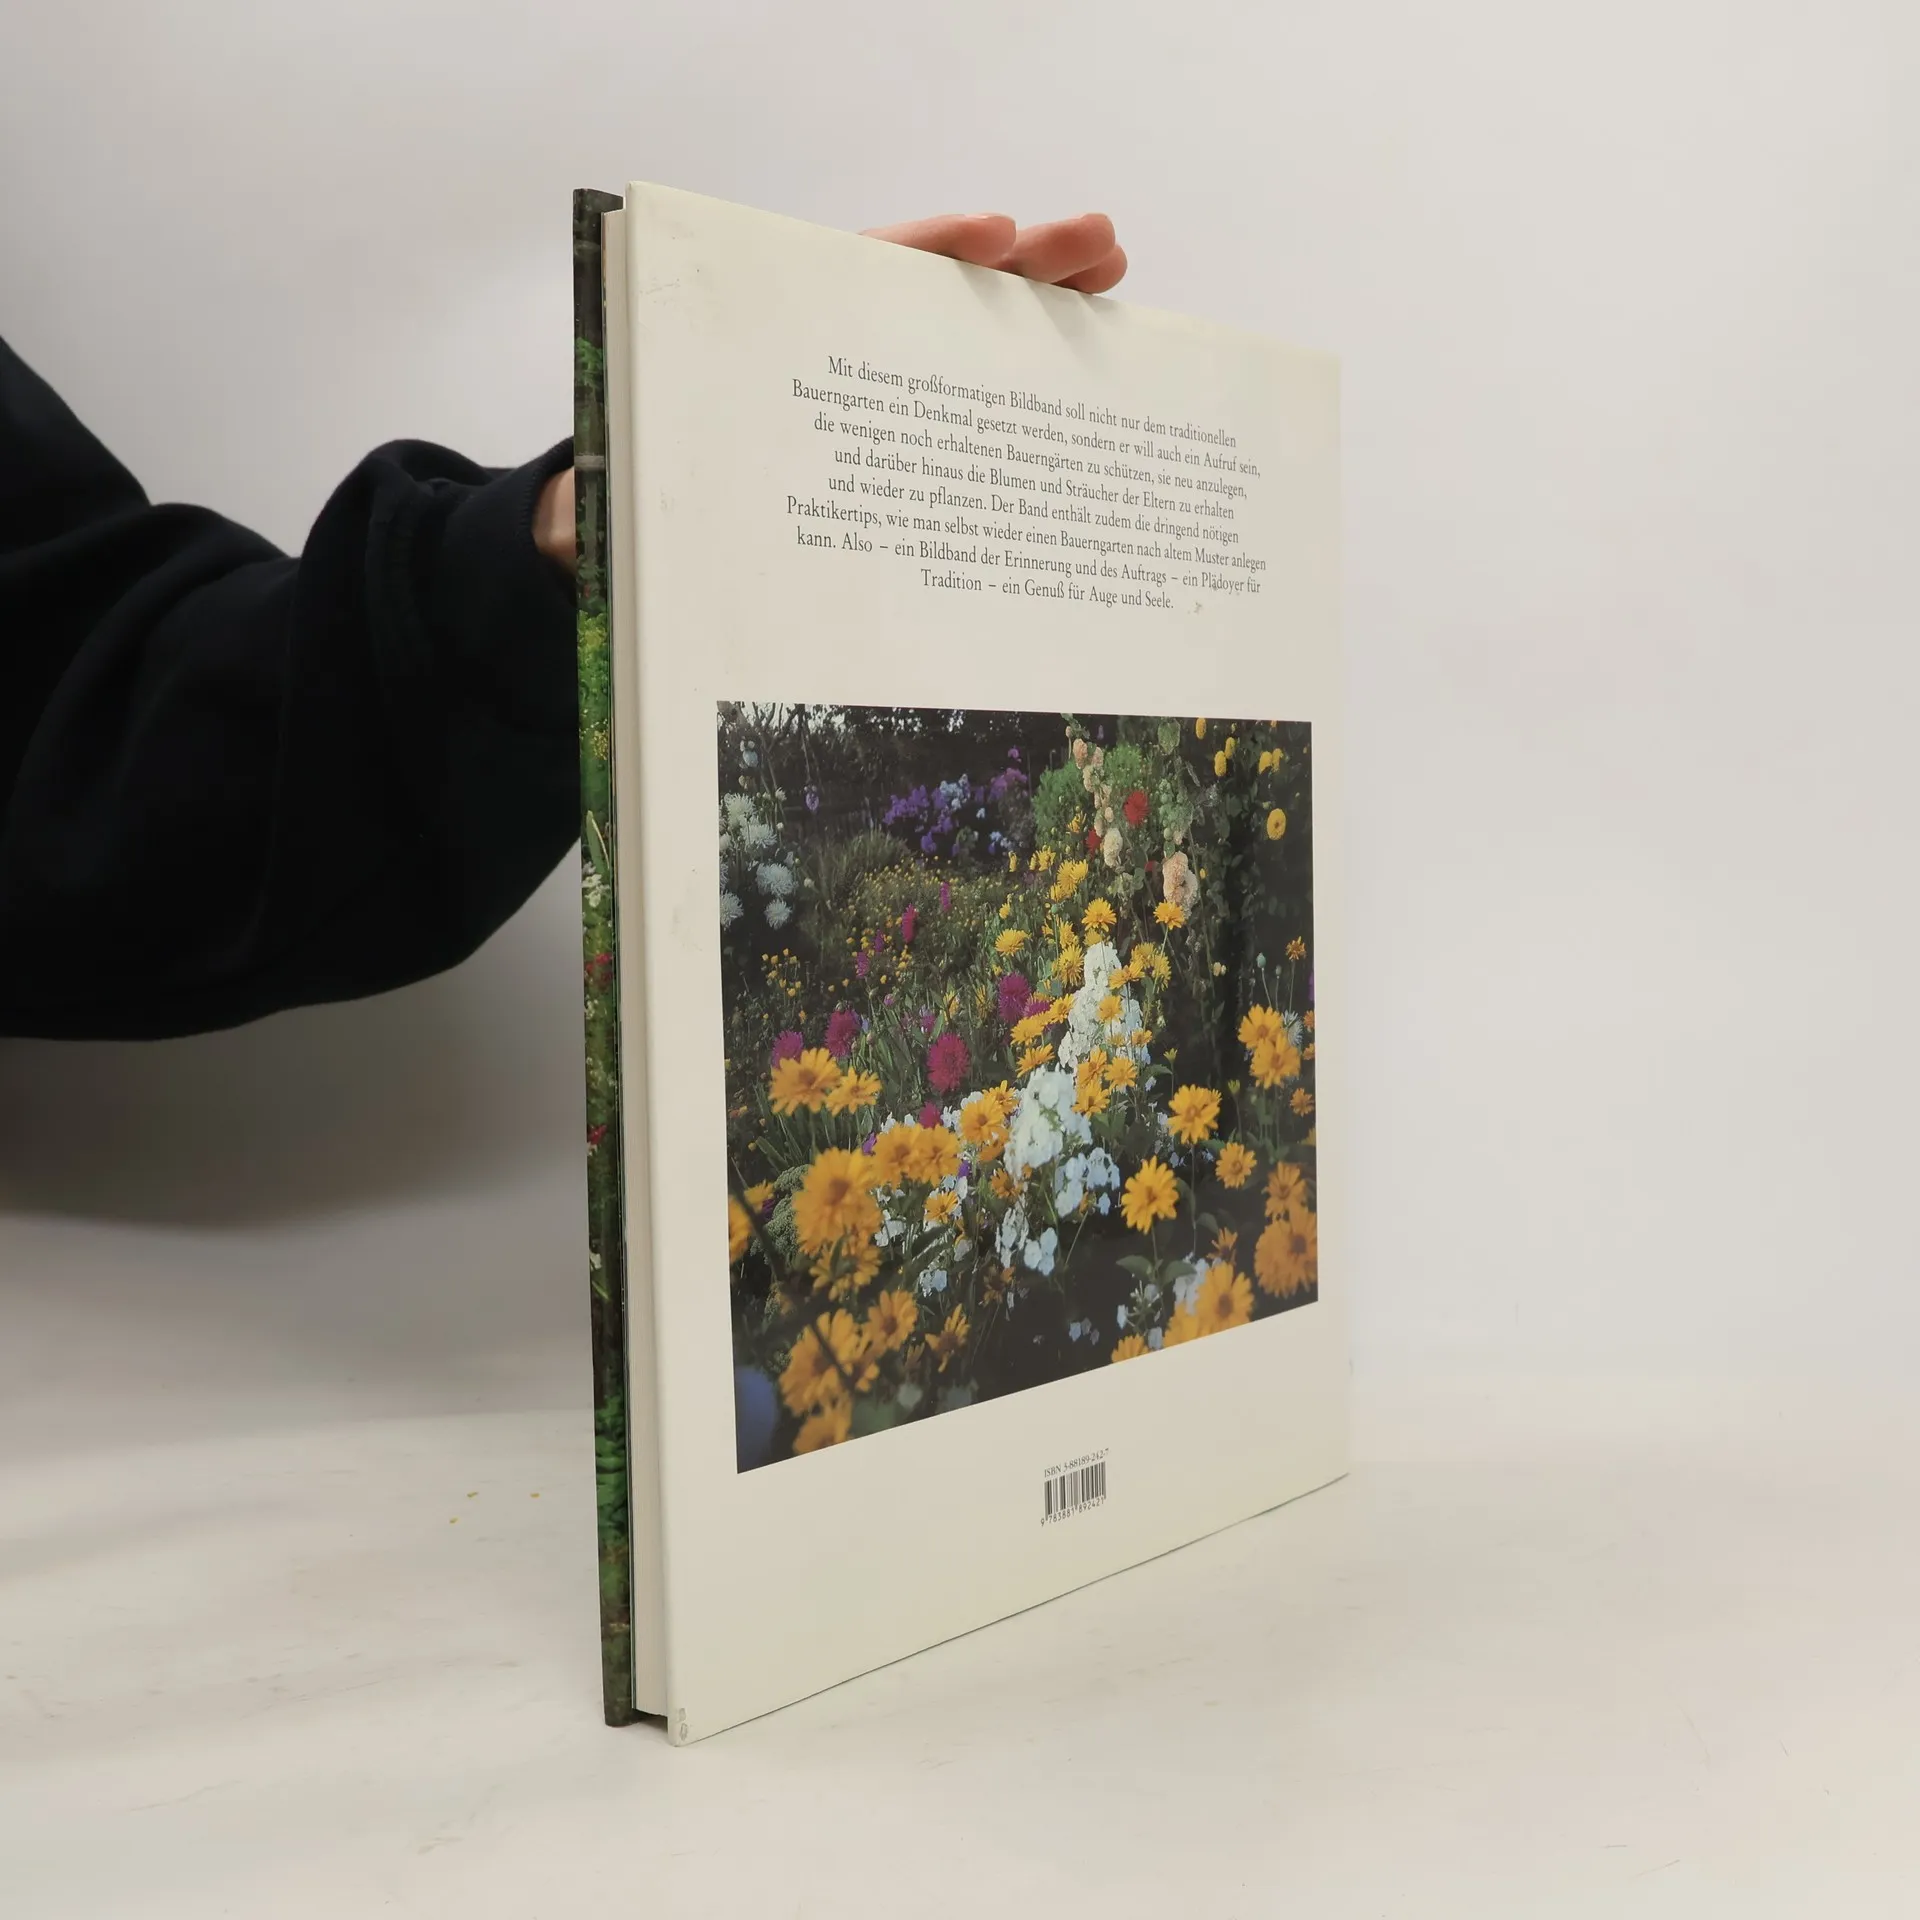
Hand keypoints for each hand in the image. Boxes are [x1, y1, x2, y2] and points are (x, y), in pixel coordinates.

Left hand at [534, 210, 1127, 570]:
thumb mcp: (626, 490)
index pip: (854, 281)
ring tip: (1113, 271)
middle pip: (932, 294)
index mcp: (774, 348)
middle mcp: (834, 357)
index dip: (925, 254)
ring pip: (966, 341)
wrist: (640, 524)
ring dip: (1042, 306)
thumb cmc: (638, 498)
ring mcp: (875, 392)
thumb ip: (631, 494)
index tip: (986, 238)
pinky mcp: (900, 444)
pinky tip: (1086, 366)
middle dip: (1017, 265)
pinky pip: (969, 404)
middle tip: (1096, 243)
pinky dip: (1027, 378)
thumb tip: (594, 525)